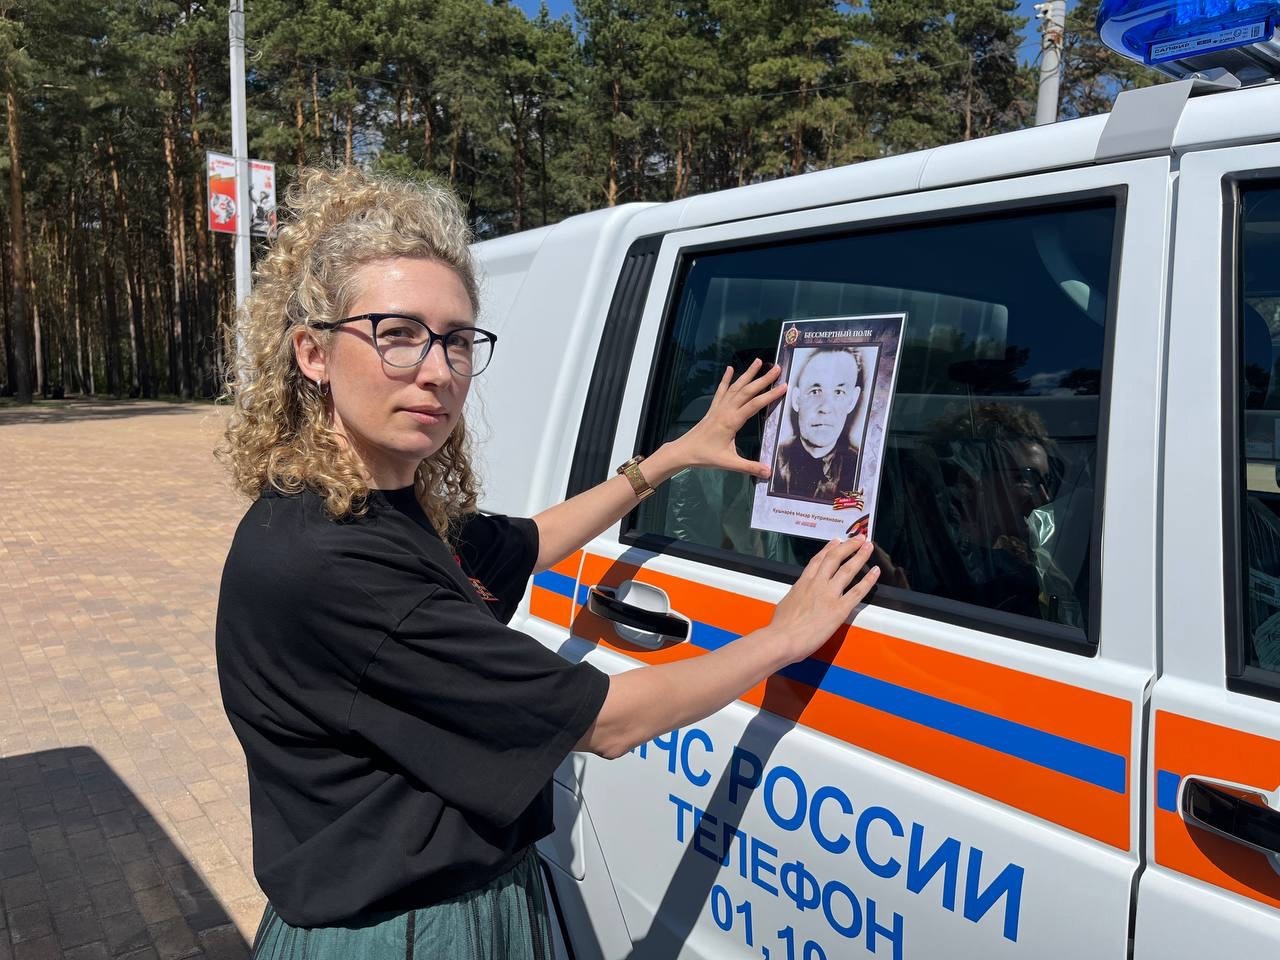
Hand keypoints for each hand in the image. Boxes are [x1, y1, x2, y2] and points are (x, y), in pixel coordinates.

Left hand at [671, 360, 786, 478]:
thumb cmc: (706, 456)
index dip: (770, 396)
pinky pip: (721, 390)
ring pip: (735, 387)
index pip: (754, 405)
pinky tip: (730, 368)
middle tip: (778, 368)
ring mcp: (719, 407)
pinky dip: (726, 379)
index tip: (784, 387)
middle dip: (763, 379)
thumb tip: (769, 472)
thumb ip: (749, 467)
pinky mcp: (713, 408)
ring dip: (748, 373)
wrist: (684, 451)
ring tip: (759, 361)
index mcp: (732, 421)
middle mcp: (726, 410)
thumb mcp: (729, 463)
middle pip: (747, 391)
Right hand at [769, 537, 878, 662]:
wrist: (783, 638)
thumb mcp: (785, 603)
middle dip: (848, 546)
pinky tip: (875, 571)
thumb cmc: (780, 626)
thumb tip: (798, 596)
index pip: (818, 560)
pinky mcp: (839, 609)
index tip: (837, 541)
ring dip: (860, 556)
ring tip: (869, 546)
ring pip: (847, 569)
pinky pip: (857, 591)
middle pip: (834, 558)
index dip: (829, 548)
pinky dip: (868, 580)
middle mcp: (817, 584)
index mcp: (802, 582)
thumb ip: (796, 595)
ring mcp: (829, 595)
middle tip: (859, 538)